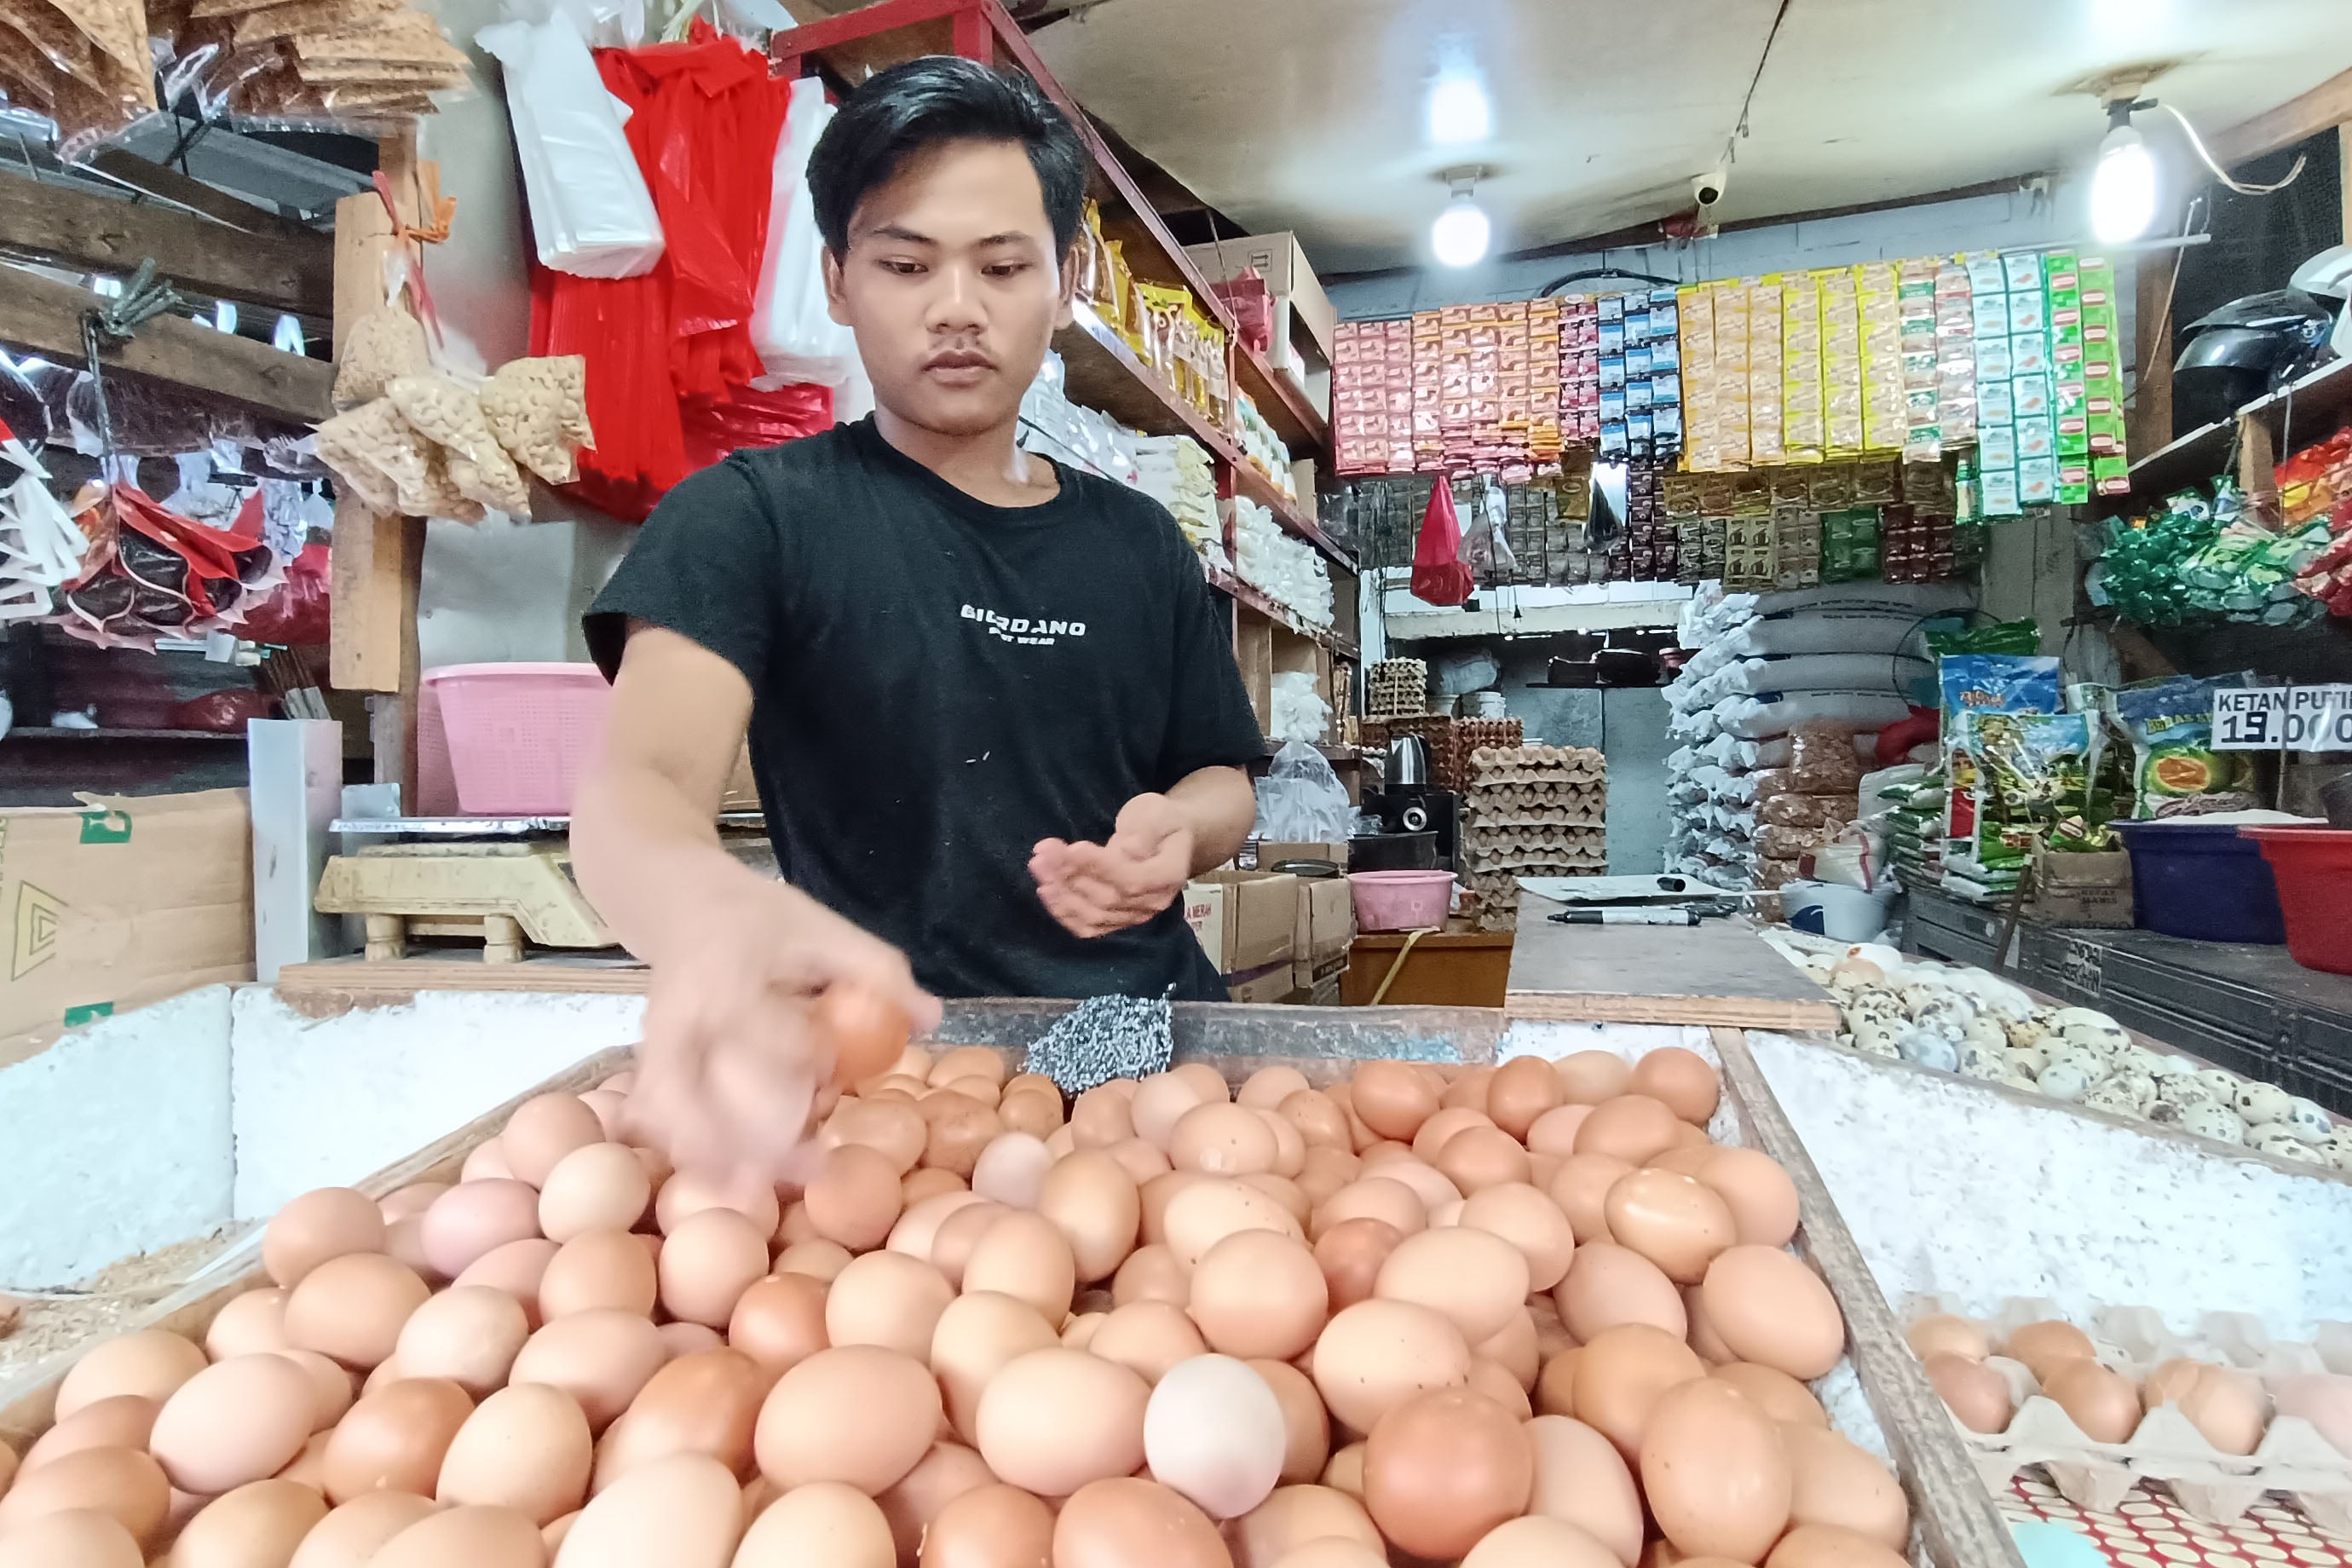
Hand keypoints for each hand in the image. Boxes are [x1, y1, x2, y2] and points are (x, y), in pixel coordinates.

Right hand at [625, 872, 938, 1182]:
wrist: (683, 905)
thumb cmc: (760, 918)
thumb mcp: (823, 927)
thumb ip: (876, 970)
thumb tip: (932, 1020)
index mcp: (724, 975)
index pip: (752, 1027)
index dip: (791, 1057)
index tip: (831, 1080)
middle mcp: (679, 1016)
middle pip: (689, 1092)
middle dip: (741, 1140)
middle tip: (803, 1171)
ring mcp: (656, 1045)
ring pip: (668, 1115)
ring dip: (713, 1157)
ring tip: (762, 1192)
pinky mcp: (651, 1066)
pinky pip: (662, 1119)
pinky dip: (695, 1151)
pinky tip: (733, 1178)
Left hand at [1031, 792, 1194, 939]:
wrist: (1165, 839)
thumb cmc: (1160, 821)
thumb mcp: (1157, 813)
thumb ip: (1146, 832)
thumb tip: (1128, 851)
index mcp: (1169, 875)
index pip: (1131, 879)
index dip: (1099, 867)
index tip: (1072, 848)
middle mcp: (1153, 903)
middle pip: (1107, 897)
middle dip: (1069, 875)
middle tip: (1042, 853)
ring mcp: (1133, 916)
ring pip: (1093, 914)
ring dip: (1061, 893)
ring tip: (1039, 867)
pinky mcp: (1116, 921)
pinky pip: (1088, 926)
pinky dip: (1064, 912)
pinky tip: (1046, 892)